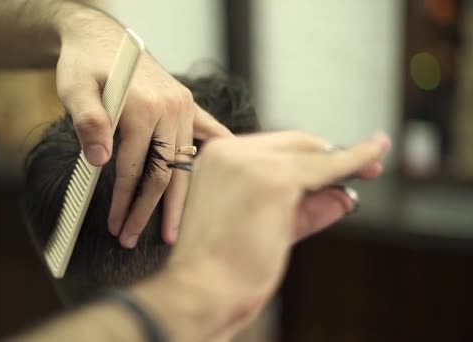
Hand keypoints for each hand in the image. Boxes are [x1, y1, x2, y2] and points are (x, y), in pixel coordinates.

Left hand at [55, 7, 230, 248]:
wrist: (101, 37)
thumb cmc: (85, 63)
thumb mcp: (74, 88)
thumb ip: (88, 122)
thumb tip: (101, 161)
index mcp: (144, 106)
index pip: (134, 168)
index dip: (124, 201)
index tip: (116, 226)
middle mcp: (171, 107)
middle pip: (165, 173)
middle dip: (149, 211)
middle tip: (134, 239)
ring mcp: (183, 106)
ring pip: (185, 164)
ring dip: (178, 200)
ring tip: (172, 231)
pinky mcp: (186, 104)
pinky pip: (209, 134)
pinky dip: (216, 157)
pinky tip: (220, 181)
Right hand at [167, 131, 390, 338]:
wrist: (200, 291)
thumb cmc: (220, 270)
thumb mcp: (265, 228)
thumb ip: (304, 209)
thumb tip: (341, 196)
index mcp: (215, 161)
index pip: (271, 148)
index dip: (309, 154)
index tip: (337, 161)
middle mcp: (228, 153)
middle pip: (292, 142)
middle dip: (330, 154)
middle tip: (367, 166)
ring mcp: (249, 163)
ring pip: (309, 154)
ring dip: (341, 164)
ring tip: (370, 168)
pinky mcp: (273, 179)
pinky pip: (326, 167)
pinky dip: (355, 159)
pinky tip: (374, 153)